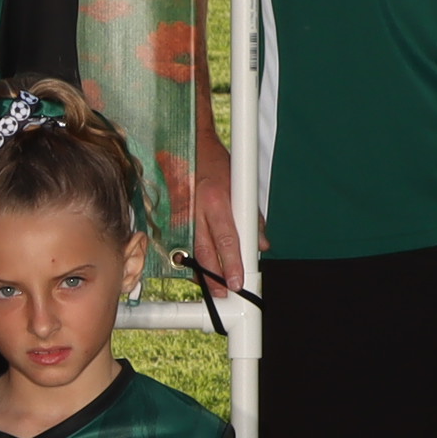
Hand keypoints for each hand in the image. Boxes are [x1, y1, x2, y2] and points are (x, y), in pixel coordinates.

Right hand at [188, 119, 247, 291]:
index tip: (238, 281)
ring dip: (201, 272)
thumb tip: (262, 244)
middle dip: (214, 277)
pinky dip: (191, 258)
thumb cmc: (216, 162)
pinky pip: (184, 241)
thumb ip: (252, 217)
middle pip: (205, 251)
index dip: (232, 263)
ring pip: (192, 250)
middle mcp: (198, 208)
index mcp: (217, 200)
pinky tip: (196, 270)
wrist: (188, 143)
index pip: (227, 239)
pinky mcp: (174, 214)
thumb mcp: (240, 184)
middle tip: (224, 294)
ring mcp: (183, 212)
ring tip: (211, 289)